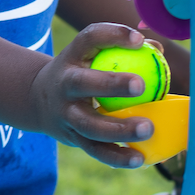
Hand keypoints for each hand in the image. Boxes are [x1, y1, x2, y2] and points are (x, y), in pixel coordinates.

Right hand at [29, 23, 155, 167]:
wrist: (37, 99)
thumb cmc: (80, 73)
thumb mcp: (89, 56)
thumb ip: (121, 51)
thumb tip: (157, 50)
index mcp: (72, 58)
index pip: (89, 39)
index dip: (112, 35)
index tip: (137, 39)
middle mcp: (64, 85)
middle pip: (82, 83)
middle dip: (110, 84)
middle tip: (140, 85)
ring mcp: (66, 114)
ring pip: (89, 125)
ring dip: (118, 129)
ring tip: (148, 128)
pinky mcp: (72, 138)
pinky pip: (96, 150)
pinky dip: (117, 157)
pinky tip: (139, 158)